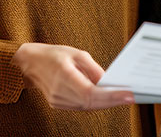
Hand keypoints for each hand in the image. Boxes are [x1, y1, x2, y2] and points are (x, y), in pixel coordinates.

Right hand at [11, 43, 134, 109]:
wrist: (29, 63)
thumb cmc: (53, 55)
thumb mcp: (76, 53)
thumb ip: (93, 68)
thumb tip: (107, 81)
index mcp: (64, 76)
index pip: (91, 93)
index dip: (111, 96)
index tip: (127, 94)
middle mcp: (60, 92)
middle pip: (91, 103)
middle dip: (113, 101)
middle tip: (130, 97)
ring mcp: (57, 101)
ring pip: (87, 107)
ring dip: (105, 103)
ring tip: (122, 97)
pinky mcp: (57, 104)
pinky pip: (80, 106)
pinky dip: (95, 103)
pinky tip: (105, 98)